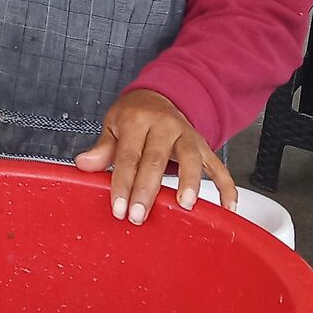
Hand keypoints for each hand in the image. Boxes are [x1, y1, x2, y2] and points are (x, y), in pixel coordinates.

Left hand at [75, 89, 236, 224]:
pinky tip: (228, 207)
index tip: (118, 207)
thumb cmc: (133, 115)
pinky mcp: (204, 146)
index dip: (122, 183)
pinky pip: (218, 166)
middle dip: (147, 191)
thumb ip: (102, 148)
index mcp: (137, 120)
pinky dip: (226, 187)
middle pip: (156, 160)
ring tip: (184, 206)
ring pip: (190, 159)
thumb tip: (84, 164)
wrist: (159, 96)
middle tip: (139, 215)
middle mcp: (165, 125)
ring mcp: (187, 135)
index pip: (128, 156)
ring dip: (189, 183)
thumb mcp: (112, 125)